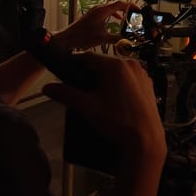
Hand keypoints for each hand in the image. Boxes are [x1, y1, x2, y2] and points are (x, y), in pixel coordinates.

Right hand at [42, 52, 165, 158]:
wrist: (145, 138)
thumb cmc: (117, 120)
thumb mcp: (87, 107)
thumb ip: (66, 94)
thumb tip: (47, 87)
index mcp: (116, 66)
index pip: (88, 57)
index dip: (74, 63)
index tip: (64, 70)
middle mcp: (131, 65)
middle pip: (103, 63)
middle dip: (89, 72)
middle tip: (76, 85)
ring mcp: (141, 74)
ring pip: (116, 71)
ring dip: (104, 78)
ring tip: (92, 93)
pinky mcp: (147, 85)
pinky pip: (128, 79)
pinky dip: (118, 84)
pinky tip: (111, 98)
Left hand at [53, 0, 138, 50]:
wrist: (67, 39)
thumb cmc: (81, 37)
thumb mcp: (102, 39)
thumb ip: (117, 39)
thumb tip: (128, 41)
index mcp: (102, 11)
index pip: (120, 4)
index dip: (131, 6)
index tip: (138, 10)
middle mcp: (99, 8)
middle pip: (117, 3)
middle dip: (127, 8)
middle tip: (135, 13)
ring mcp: (95, 11)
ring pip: (111, 7)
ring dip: (121, 10)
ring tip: (128, 16)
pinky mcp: (92, 15)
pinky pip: (107, 10)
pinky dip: (114, 13)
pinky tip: (117, 20)